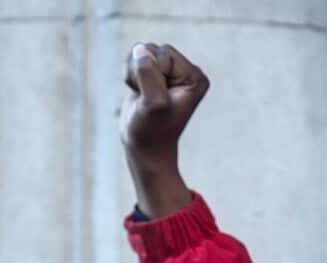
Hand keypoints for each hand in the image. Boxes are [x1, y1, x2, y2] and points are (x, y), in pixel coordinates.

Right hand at [120, 43, 208, 217]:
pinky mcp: (156, 75)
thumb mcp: (153, 104)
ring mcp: (171, 73)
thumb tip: (141, 50)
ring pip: (142, 52)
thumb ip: (148, 74)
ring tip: (142, 97)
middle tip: (147, 98)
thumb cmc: (152, 132)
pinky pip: (135, 59)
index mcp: (195, 77)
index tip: (155, 98)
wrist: (145, 150)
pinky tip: (139, 94)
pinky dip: (131, 76)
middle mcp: (187, 72)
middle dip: (142, 72)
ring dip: (135, 74)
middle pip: (153, 49)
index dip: (153, 73)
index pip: (165, 54)